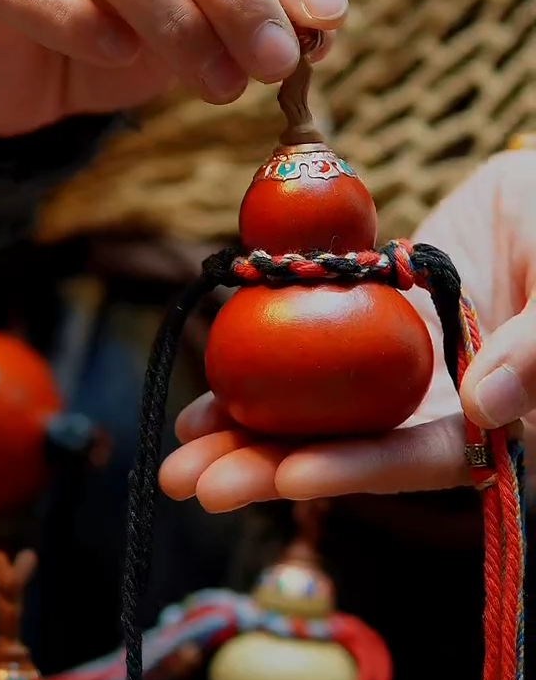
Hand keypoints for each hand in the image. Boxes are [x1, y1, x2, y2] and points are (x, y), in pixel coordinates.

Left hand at [160, 150, 535, 510]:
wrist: (534, 193)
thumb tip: (484, 410)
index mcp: (489, 417)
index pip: (421, 458)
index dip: (357, 469)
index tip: (290, 474)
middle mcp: (433, 408)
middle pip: (349, 450)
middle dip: (269, 470)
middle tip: (195, 486)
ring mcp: (390, 373)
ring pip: (314, 414)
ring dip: (246, 435)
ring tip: (180, 457)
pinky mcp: (360, 333)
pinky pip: (302, 359)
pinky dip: (256, 376)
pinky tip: (202, 402)